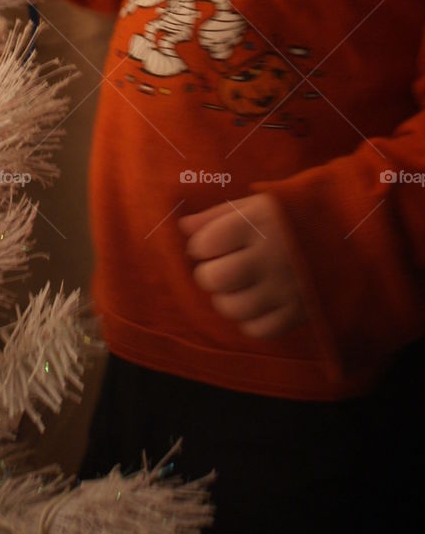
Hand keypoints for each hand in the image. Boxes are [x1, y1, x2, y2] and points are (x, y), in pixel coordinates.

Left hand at [178, 193, 306, 338]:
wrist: (349, 233)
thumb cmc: (293, 214)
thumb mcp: (256, 203)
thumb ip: (216, 216)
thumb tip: (183, 228)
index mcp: (258, 223)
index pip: (205, 244)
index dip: (200, 246)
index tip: (209, 244)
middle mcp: (270, 257)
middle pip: (216, 279)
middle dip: (208, 275)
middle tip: (218, 267)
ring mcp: (286, 287)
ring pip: (234, 308)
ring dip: (226, 299)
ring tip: (235, 286)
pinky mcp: (300, 312)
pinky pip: (259, 329)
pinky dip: (249, 320)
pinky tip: (255, 303)